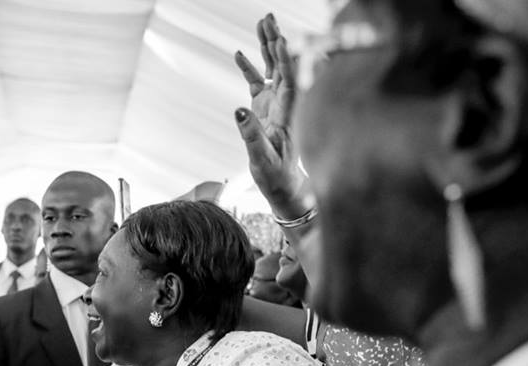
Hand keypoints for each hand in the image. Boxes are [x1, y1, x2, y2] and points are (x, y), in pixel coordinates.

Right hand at [235, 14, 307, 216]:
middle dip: (276, 41)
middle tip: (268, 18)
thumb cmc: (276, 175)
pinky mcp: (264, 108)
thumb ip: (250, 135)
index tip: (280, 40)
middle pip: (282, 66)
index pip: (289, 80)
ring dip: (267, 47)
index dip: (286, 59)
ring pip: (273, 69)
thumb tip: (238, 110)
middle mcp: (284, 103)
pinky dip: (250, 67)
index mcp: (287, 113)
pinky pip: (258, 82)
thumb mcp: (261, 159)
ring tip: (262, 23)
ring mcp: (274, 104)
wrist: (284, 184)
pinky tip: (240, 53)